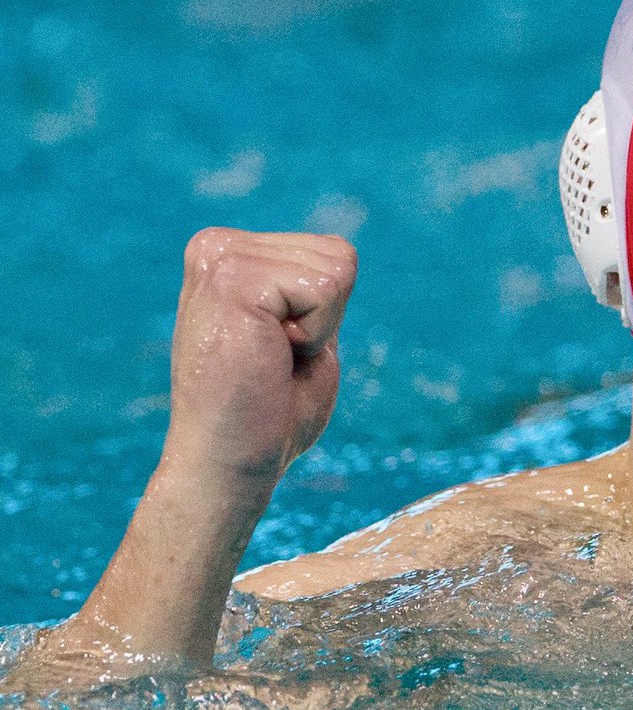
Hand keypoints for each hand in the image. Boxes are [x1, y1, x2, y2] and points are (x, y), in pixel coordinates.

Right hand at [164, 228, 357, 487]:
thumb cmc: (269, 414)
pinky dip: (314, 334)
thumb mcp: (299, 333)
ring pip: (336, 270)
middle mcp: (217, 246)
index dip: (328, 314)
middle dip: (326, 318)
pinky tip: (269, 357)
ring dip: (319, 328)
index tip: (281, 350)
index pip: (332, 252)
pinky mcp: (232, 280)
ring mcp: (220, 258)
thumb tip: (339, 253)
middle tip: (275, 360)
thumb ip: (310, 290)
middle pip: (338, 254)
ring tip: (269, 359)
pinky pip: (325, 288)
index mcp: (230, 254)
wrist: (228, 463)